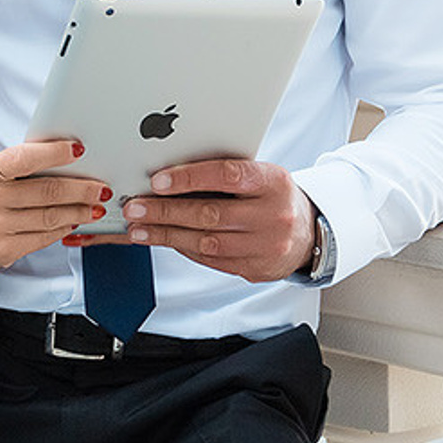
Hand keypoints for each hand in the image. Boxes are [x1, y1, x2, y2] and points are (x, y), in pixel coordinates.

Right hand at [0, 140, 105, 281]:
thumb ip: (15, 166)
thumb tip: (61, 155)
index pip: (24, 158)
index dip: (55, 153)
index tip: (79, 149)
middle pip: (47, 191)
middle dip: (82, 189)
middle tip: (102, 187)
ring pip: (50, 216)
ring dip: (79, 211)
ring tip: (95, 206)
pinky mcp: (4, 250)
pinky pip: (43, 237)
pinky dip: (64, 229)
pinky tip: (74, 222)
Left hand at [107, 159, 315, 283]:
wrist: (307, 234)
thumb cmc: (273, 196)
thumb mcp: (261, 175)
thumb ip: (225, 173)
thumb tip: (170, 173)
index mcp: (274, 182)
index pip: (228, 175)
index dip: (191, 177)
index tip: (158, 180)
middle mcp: (273, 215)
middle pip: (210, 213)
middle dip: (166, 211)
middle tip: (135, 207)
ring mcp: (265, 246)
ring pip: (206, 242)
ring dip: (166, 234)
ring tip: (138, 228)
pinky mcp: (254, 269)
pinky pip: (210, 260)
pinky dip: (182, 248)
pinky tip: (163, 240)